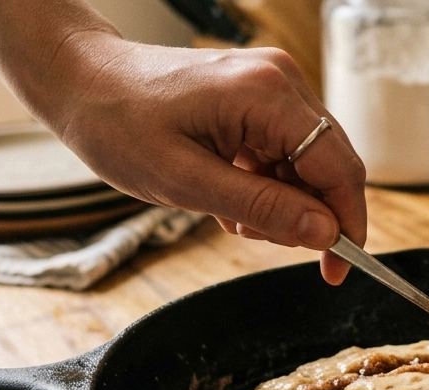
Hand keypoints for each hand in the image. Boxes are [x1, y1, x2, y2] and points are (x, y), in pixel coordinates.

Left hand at [38, 35, 363, 283]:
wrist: (81, 81)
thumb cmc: (119, 125)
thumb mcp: (187, 183)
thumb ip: (263, 208)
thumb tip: (325, 234)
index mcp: (267, 96)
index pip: (338, 168)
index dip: (347, 224)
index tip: (338, 270)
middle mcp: (281, 80)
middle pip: (332, 163)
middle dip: (312, 216)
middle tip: (266, 243)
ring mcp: (272, 83)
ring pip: (310, 161)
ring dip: (285, 201)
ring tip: (234, 219)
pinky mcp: (259, 92)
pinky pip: (287, 148)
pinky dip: (269, 182)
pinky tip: (231, 196)